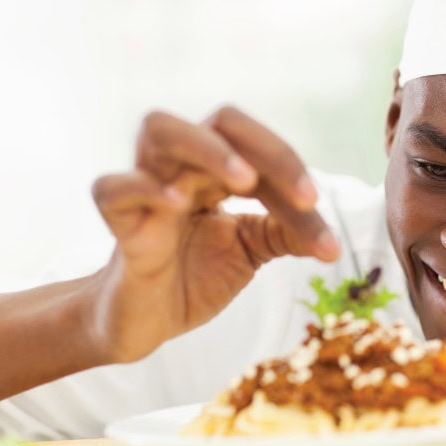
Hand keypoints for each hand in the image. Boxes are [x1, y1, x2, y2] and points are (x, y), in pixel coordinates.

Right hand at [90, 106, 339, 362]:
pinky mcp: (118, 224)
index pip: (259, 147)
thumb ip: (285, 235)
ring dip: (209, 149)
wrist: (146, 323)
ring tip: (245, 181)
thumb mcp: (251, 252)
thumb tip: (332, 242)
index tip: (321, 217)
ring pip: (160, 128)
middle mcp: (183, 168)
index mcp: (217, 171)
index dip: (293, 172)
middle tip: (305, 197)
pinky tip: (178, 204)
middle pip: (221, 121)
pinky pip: (113, 188)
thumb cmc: (196, 277)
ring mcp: (147, 191)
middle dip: (270, 150)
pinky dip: (146, 188)